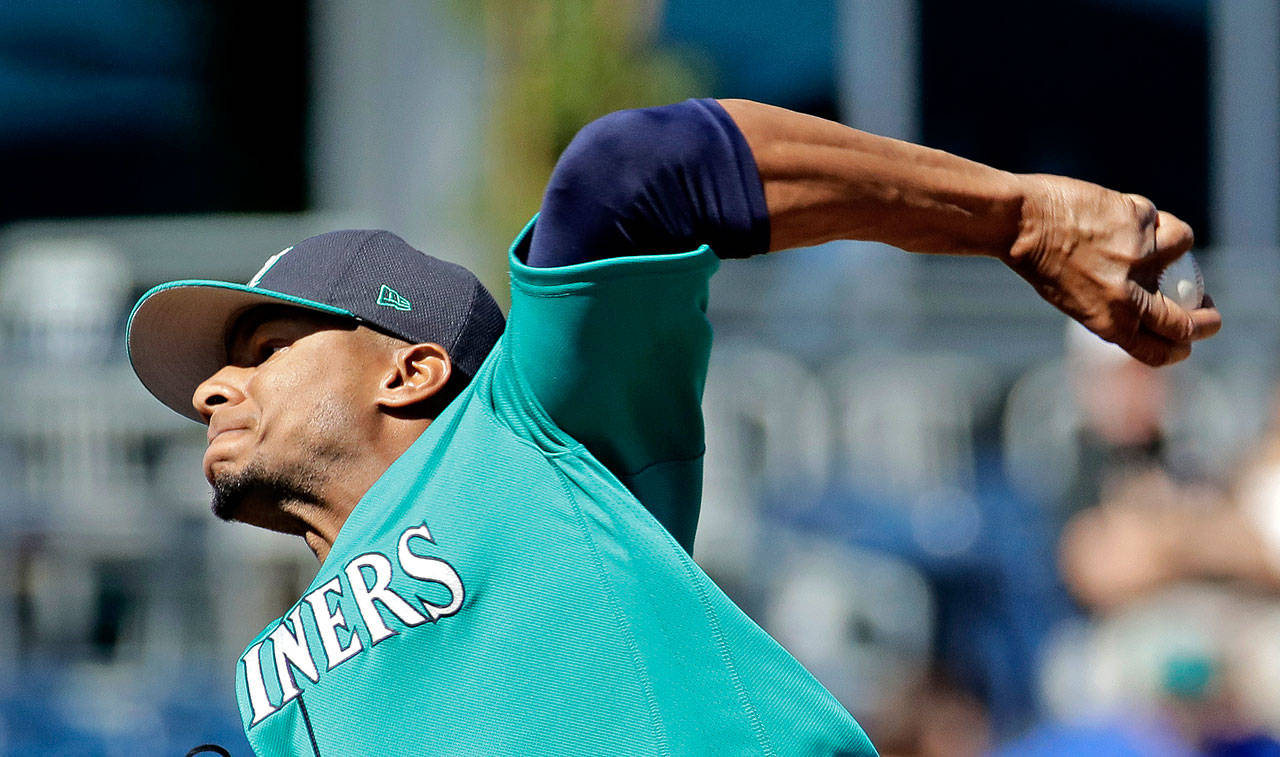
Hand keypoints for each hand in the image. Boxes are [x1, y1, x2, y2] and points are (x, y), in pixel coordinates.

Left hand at [1003, 174, 1220, 365]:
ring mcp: (1139, 256)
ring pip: (1183, 252)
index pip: (1159, 351)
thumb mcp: (1073, 299)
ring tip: (1146, 236)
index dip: (1179, 349)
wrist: (1019, 222)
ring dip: (1174, 245)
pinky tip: (1123, 214)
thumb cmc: (1038, 260)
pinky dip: (1150, 218)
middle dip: (1207, 322)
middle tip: (1209, 313)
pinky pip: (1163, 221)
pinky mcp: (1140, 220)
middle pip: (1187, 322)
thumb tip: (1151, 305)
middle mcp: (1128, 295)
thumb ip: (1112, 306)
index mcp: (1108, 322)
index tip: (1187, 341)